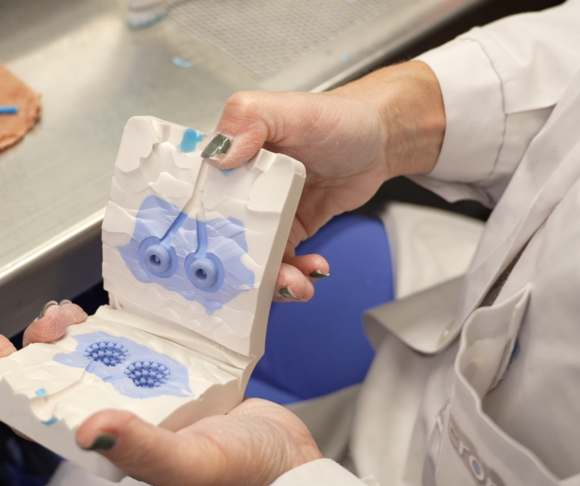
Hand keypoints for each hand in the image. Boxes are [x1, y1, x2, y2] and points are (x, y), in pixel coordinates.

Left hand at [0, 301, 322, 485]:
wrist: (293, 465)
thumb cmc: (244, 474)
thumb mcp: (189, 462)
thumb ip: (139, 449)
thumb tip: (83, 429)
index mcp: (116, 443)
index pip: (46, 415)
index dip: (15, 382)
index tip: (1, 345)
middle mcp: (127, 416)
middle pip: (69, 376)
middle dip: (50, 344)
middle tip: (54, 317)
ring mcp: (151, 393)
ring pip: (101, 356)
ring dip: (82, 331)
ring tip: (77, 311)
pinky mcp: (179, 374)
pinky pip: (143, 345)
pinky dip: (128, 324)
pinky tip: (123, 308)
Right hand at [206, 62, 444, 302]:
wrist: (380, 139)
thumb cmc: (336, 117)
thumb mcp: (287, 108)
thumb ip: (247, 119)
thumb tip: (219, 155)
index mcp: (229, 159)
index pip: (199, 199)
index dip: (198, 232)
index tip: (212, 257)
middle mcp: (242, 189)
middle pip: (223, 239)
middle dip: (240, 269)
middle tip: (264, 277)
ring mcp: (266, 213)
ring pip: (253, 258)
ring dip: (272, 279)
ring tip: (297, 283)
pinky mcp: (291, 229)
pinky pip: (284, 261)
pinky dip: (296, 273)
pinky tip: (314, 270)